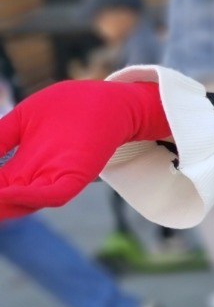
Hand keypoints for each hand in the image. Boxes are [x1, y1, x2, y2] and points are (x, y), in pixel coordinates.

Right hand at [0, 80, 171, 220]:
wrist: (109, 101)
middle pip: (3, 201)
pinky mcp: (75, 177)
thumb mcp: (23, 121)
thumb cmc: (68, 108)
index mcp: (20, 169)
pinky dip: (28, 197)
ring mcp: (54, 180)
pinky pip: (51, 194)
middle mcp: (34, 180)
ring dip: (1, 205)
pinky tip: (6, 193)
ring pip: (21, 203)